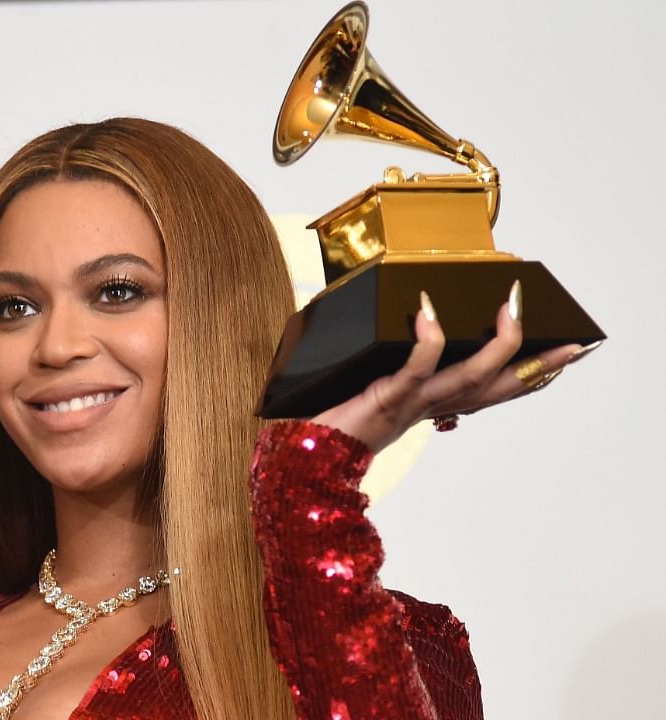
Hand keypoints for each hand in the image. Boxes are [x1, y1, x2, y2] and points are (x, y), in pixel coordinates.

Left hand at [312, 282, 596, 451]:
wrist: (303, 458)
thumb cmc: (331, 418)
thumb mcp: (370, 386)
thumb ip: (391, 365)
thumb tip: (408, 324)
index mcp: (429, 405)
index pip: (489, 389)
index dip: (527, 373)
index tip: (563, 354)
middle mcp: (428, 406)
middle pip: (496, 387)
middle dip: (537, 366)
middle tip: (573, 343)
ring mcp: (410, 404)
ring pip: (469, 378)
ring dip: (497, 347)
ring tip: (512, 311)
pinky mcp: (385, 398)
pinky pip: (414, 370)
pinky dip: (426, 343)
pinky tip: (430, 316)